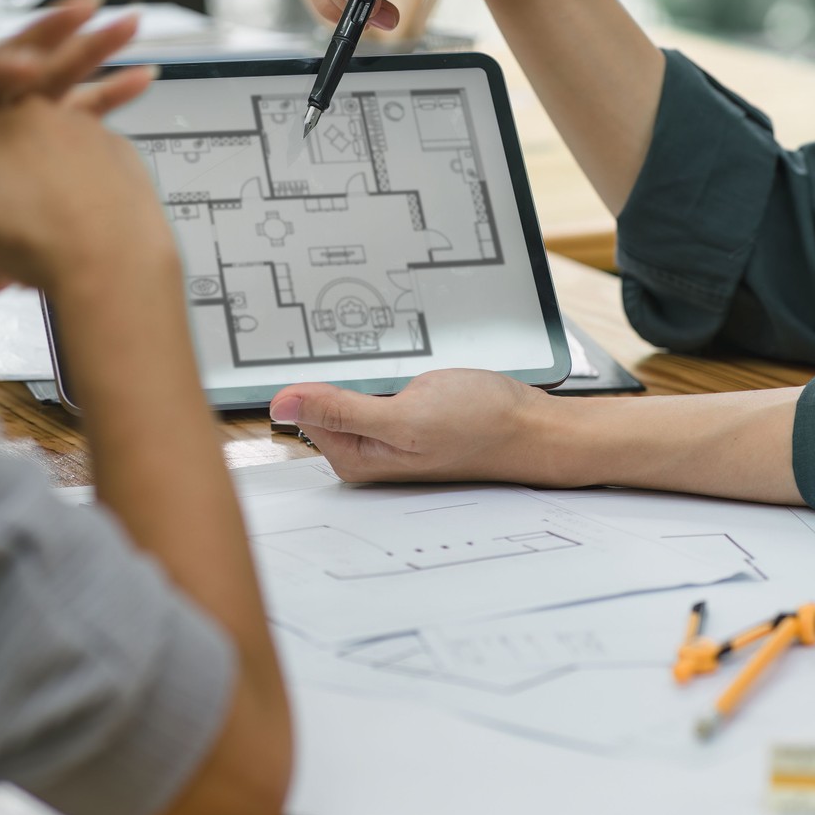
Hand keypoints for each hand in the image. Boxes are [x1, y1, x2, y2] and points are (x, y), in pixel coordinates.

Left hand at [0, 0, 145, 291]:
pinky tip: (137, 82)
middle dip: (58, 33)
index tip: (32, 66)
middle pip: (16, 61)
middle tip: (95, 8)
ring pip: (50, 81)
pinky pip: (68, 116)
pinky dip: (103, 98)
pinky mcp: (21, 146)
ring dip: (92, 55)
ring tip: (130, 31)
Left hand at [269, 370, 565, 485]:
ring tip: (399, 366)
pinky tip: (409, 369)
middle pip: (325, 399)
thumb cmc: (481, 427)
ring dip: (366, 369)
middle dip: (339, 373)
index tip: (324, 357)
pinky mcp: (406, 416)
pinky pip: (377, 385)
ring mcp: (387, 434)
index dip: (313, 380)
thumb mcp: (405, 417)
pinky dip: (386, 370)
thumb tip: (281, 405)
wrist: (533, 427)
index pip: (305, 410)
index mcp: (354, 457)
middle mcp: (366, 450)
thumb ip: (341, 411)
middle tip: (375, 361)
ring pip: (352, 388)